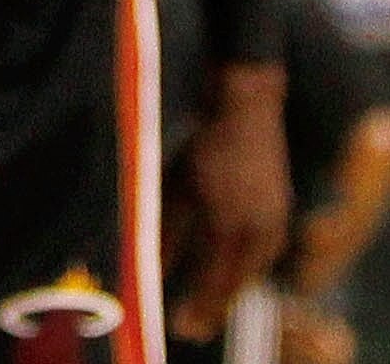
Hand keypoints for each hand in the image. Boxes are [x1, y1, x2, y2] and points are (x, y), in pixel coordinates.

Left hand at [170, 62, 291, 340]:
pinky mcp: (279, 213)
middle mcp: (262, 232)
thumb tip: (150, 263)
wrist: (246, 104)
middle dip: (211, 304)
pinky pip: (258, 254)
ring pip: (248, 271)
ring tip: (203, 301)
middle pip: (235, 283)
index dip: (199, 309)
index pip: (217, 284)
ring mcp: (276, 223)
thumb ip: (168, 229)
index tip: (179, 328)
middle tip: (188, 323)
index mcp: (234, 226)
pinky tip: (224, 270)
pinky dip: (240, 267)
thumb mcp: (179, 185)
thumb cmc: (204, 141)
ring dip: (226, 287)